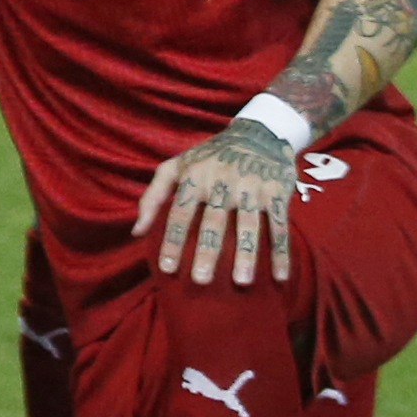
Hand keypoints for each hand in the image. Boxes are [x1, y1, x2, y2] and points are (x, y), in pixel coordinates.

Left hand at [135, 120, 296, 286]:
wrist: (257, 134)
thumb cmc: (208, 158)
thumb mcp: (175, 166)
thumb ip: (153, 196)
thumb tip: (136, 232)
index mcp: (194, 176)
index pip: (179, 213)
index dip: (172, 240)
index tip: (167, 269)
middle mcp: (221, 182)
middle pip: (213, 221)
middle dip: (206, 251)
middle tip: (200, 280)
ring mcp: (251, 187)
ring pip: (248, 225)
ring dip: (246, 254)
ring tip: (241, 282)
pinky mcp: (276, 192)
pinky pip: (279, 225)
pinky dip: (281, 251)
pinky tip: (280, 276)